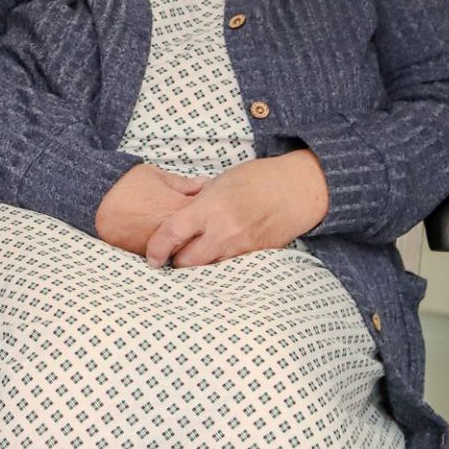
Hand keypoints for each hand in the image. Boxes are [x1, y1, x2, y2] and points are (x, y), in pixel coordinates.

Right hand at [95, 164, 204, 252]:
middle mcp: (173, 230)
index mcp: (179, 208)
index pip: (207, 212)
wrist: (97, 203)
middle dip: (204, 229)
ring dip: (189, 240)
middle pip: (201, 235)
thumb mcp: (157, 176)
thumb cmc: (127, 185)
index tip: (214, 204)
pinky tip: (171, 239)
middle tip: (204, 221)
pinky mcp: (147, 253)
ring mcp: (161, 244)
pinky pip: (167, 253)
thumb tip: (205, 185)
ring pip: (185, 248)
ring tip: (187, 231)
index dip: (213, 207)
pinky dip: (171, 247)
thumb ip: (184, 183)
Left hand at [144, 150, 328, 267]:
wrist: (297, 189)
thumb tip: (175, 213)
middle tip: (173, 253)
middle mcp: (224, 230)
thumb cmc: (257, 179)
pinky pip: (228, 267)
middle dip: (176, 260)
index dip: (156, 248)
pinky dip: (218, 263)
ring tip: (196, 253)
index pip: (172, 233)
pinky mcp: (255, 255)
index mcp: (210, 207)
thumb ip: (196, 200)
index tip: (152, 256)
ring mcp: (241, 246)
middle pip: (187, 261)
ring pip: (207, 269)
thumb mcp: (220, 181)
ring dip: (198, 264)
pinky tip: (218, 253)